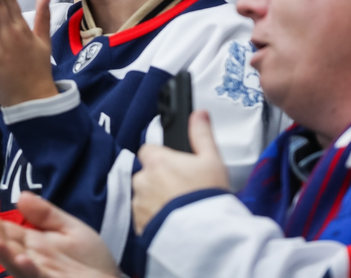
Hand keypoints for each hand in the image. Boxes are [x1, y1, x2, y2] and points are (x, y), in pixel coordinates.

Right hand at [0, 192, 119, 277]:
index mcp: (33, 242)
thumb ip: (46, 214)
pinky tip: (23, 259)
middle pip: (6, 247)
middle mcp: (31, 260)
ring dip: (3, 254)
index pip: (7, 231)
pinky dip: (28, 270)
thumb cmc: (91, 260)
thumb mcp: (70, 229)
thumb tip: (20, 195)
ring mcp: (39, 274)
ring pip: (16, 265)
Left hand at [133, 111, 230, 233]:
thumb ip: (201, 134)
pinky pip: (142, 217)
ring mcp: (138, 203)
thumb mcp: (212, 161)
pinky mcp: (138, 225)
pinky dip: (153, 218)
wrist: (204, 236)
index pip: (148, 150)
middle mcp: (142, 180)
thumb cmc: (207, 197)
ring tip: (177, 209)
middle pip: (145, 173)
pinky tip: (171, 221)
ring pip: (142, 196)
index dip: (162, 157)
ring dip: (154, 200)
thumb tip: (199, 113)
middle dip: (158, 180)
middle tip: (180, 190)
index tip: (175, 166)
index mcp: (156, 161)